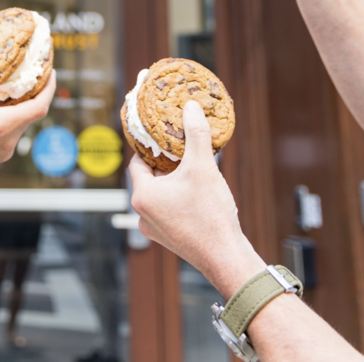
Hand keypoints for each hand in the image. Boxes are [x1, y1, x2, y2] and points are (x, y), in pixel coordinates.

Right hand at [0, 42, 55, 192]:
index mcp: (3, 125)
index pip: (40, 106)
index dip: (49, 87)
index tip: (51, 71)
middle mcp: (9, 140)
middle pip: (32, 113)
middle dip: (34, 92)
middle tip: (30, 73)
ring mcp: (5, 151)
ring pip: (21, 123)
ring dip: (19, 105)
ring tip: (11, 86)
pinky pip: (11, 133)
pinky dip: (9, 117)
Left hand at [130, 100, 265, 298]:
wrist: (226, 256)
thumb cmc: (211, 215)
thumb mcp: (203, 167)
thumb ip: (195, 134)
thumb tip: (190, 107)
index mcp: (142, 195)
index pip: (138, 161)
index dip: (151, 147)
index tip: (165, 138)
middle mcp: (142, 214)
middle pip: (149, 178)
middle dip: (166, 165)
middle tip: (184, 154)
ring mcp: (153, 229)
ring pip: (159, 195)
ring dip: (173, 183)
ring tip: (193, 174)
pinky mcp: (167, 239)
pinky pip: (167, 212)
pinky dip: (178, 201)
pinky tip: (197, 197)